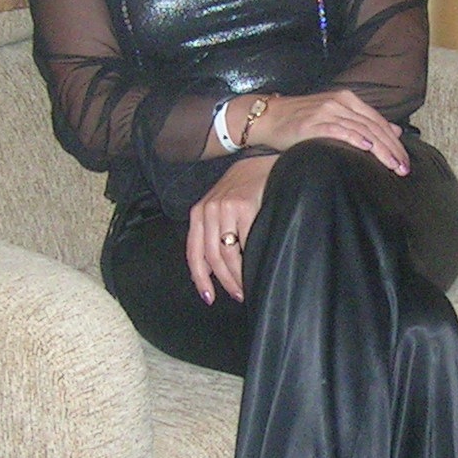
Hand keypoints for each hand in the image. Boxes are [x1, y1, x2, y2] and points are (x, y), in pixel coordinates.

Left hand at [189, 154, 274, 302]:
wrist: (262, 161)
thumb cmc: (245, 188)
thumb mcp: (222, 206)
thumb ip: (216, 230)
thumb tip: (216, 268)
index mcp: (199, 213)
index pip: (194, 252)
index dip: (200, 278)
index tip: (208, 297)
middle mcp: (208, 210)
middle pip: (212, 257)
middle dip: (223, 281)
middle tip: (237, 295)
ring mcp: (225, 208)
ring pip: (227, 253)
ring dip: (236, 276)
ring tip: (246, 288)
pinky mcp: (244, 206)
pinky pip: (245, 242)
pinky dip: (250, 260)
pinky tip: (256, 269)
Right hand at [247, 90, 407, 174]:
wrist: (268, 116)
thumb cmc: (300, 120)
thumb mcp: (335, 116)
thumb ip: (363, 122)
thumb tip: (394, 131)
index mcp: (348, 100)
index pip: (378, 121)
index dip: (394, 142)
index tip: (404, 160)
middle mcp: (340, 103)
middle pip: (374, 127)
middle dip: (391, 149)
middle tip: (403, 168)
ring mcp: (327, 111)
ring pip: (362, 130)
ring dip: (380, 150)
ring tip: (392, 166)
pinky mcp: (313, 123)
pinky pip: (339, 131)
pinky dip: (355, 139)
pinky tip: (367, 149)